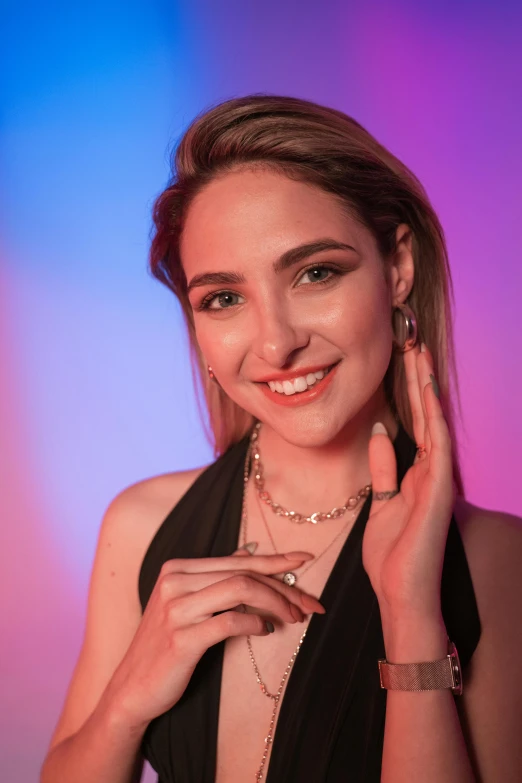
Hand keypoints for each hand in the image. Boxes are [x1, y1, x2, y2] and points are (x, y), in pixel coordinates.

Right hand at [104, 548, 323, 730]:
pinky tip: (266, 631)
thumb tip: (248, 552)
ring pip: (240, 590)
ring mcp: (176, 608)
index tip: (305, 560)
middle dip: (284, 586)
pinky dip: (254, 623)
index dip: (275, 560)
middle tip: (311, 603)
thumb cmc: (165, 646)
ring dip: (276, 603)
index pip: (237, 560)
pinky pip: (229, 621)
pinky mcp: (181, 638)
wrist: (131, 689)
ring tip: (294, 617)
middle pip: (243, 573)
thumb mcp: (186, 604)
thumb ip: (215, 577)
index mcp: (177, 568)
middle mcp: (174, 581)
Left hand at [362, 344, 454, 621]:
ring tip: (419, 353)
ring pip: (433, 422)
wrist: (400, 593)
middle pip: (424, 415)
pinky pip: (436, 446)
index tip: (398, 358)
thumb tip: (380, 433)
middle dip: (417, 378)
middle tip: (410, 341)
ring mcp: (436, 479)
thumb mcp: (380, 503)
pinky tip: (428, 392)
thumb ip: (383, 469)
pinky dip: (433, 418)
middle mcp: (429, 471)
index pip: (413, 422)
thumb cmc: (391, 556)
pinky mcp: (438, 491)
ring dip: (426, 388)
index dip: (406, 390)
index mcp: (415, 473)